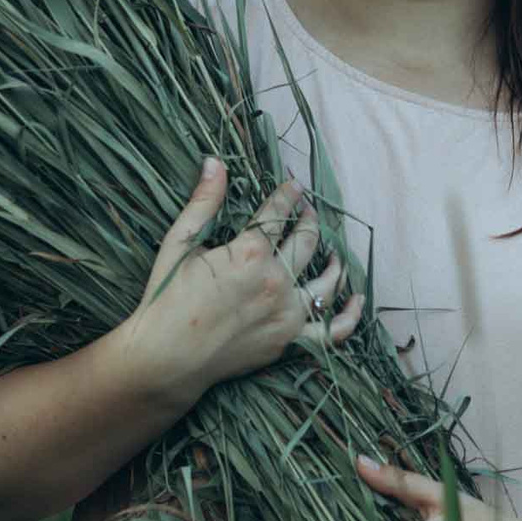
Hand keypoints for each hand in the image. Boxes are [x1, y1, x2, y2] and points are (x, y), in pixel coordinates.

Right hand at [122, 156, 367, 404]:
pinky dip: (350, 315)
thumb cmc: (165, 300)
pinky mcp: (289, 341)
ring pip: (327, 281)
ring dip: (333, 259)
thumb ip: (203, 202)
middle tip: (308, 211)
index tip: (294, 184)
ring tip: (332, 249)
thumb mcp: (179, 244)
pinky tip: (356, 298)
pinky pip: (332, 330)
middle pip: (306, 241)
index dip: (287, 194)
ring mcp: (287, 314)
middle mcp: (276, 281)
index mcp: (249, 254)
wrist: (165, 359)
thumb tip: (214, 161)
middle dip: (310, 220)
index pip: (277, 214)